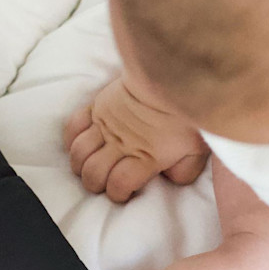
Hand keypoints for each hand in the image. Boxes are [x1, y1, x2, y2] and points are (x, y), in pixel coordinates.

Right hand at [63, 76, 207, 201]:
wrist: (173, 74)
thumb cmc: (188, 113)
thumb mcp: (197, 149)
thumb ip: (184, 171)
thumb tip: (170, 180)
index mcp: (146, 157)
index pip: (119, 184)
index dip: (117, 194)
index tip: (123, 193)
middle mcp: (122, 144)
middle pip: (94, 172)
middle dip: (94, 184)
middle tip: (102, 184)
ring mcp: (107, 124)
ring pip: (80, 153)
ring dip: (80, 166)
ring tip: (88, 168)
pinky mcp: (98, 106)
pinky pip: (73, 126)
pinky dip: (71, 139)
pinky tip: (78, 146)